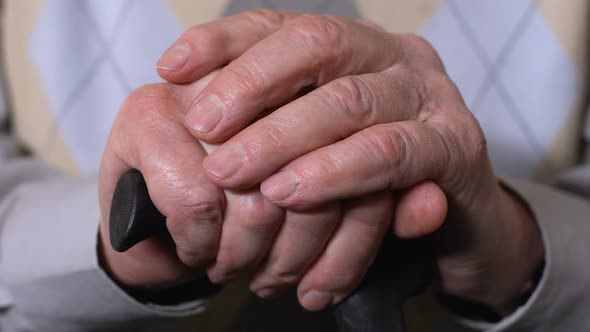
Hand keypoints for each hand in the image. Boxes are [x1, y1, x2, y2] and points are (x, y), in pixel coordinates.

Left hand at [159, 10, 543, 312]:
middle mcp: (394, 56)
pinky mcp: (458, 145)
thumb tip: (179, 84)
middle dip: (252, 89)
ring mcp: (431, 95)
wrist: (455, 219)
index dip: (225, 42)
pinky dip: (341, 173)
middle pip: (318, 46)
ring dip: (287, 140)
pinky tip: (295, 195)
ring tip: (236, 177)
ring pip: (351, 101)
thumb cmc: (366, 177)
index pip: (284, 25)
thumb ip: (264, 118)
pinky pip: (394, 152)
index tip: (171, 68)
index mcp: (355, 47)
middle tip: (204, 136)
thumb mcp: (311, 144)